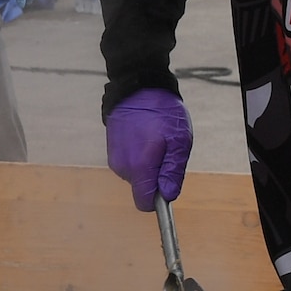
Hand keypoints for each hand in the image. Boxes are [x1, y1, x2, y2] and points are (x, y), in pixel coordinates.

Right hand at [105, 88, 191, 211]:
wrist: (137, 87)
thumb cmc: (162, 112)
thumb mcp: (178, 141)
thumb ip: (172, 171)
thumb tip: (167, 196)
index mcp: (139, 167)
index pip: (145, 203)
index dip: (159, 200)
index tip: (168, 185)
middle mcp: (123, 167)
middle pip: (142, 189)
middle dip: (156, 178)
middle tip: (166, 152)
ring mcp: (115, 158)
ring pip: (136, 176)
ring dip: (148, 166)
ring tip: (155, 140)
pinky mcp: (112, 150)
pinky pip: (129, 164)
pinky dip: (138, 156)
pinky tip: (144, 137)